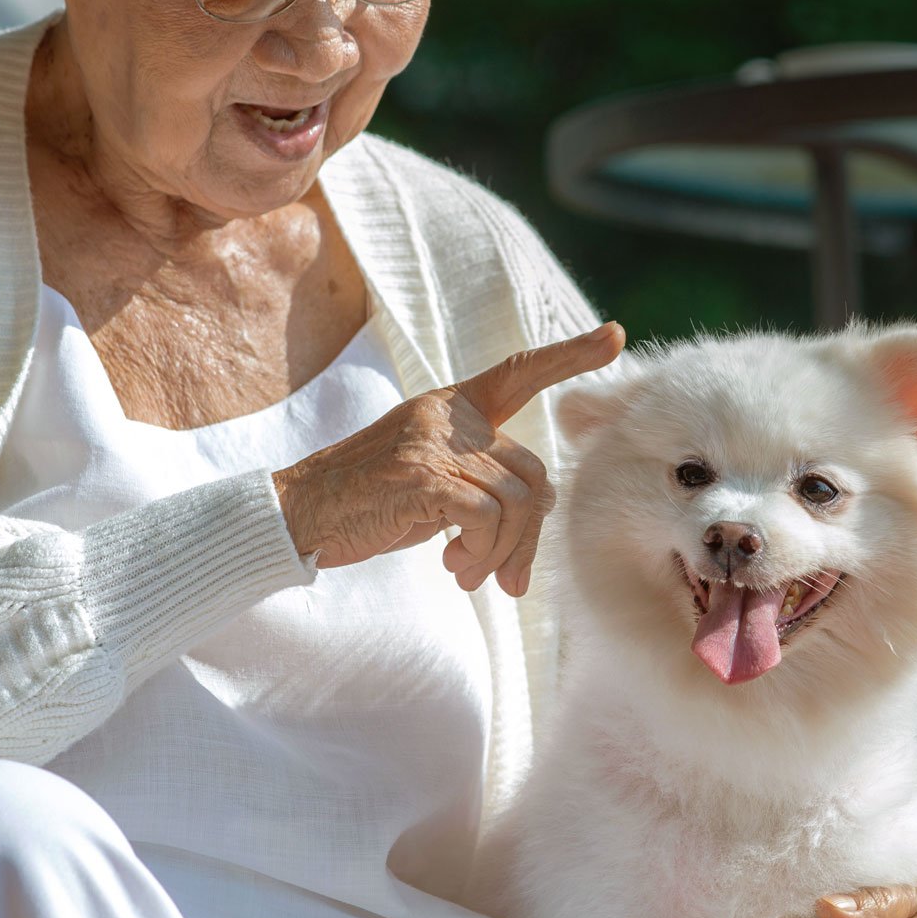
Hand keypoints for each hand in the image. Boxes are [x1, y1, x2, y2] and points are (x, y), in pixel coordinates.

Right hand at [273, 321, 625, 594]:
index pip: (518, 372)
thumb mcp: (431, 476)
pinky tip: (452, 566)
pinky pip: (486, 518)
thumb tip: (539, 512)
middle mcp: (447, 414)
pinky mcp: (421, 475)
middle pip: (534, 474)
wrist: (299, 513)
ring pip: (516, 503)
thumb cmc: (369, 501)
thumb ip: (482, 478)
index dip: (570, 355)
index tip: (617, 336)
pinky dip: (480, 552)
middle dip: (530, 538)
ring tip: (468, 574)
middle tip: (507, 580)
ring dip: (501, 553)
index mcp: (452, 405)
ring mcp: (433, 441)